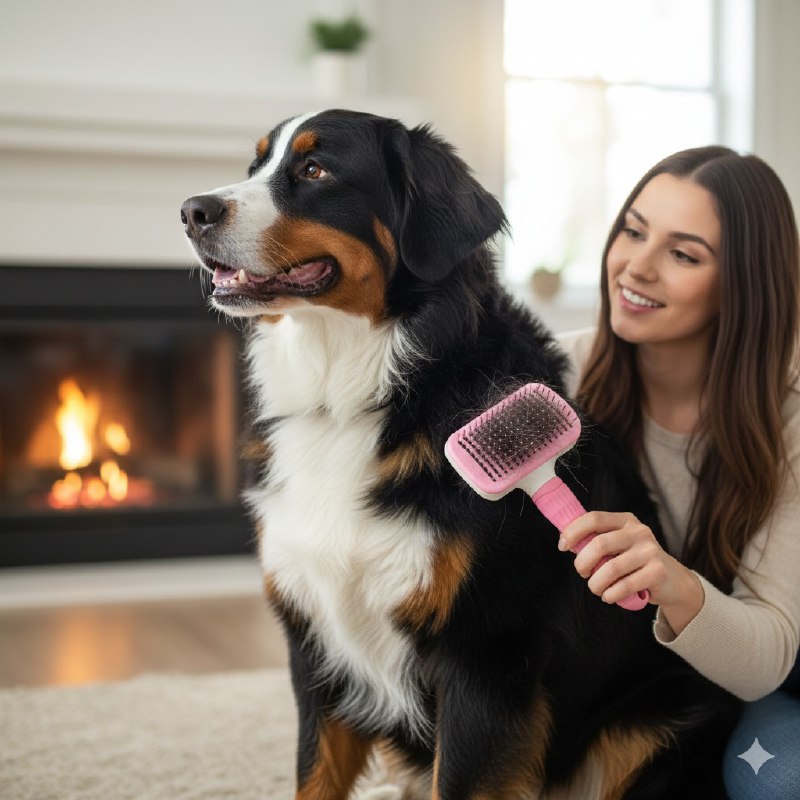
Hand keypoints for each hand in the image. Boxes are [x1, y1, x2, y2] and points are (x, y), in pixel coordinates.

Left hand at [558, 511, 703, 631]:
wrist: (673, 581)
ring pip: (610, 569)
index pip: (594, 518)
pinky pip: (625, 586)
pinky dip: (611, 594)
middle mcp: (639, 531)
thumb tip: (566, 542)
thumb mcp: (619, 545)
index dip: (573, 531)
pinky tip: (609, 596)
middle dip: (582, 563)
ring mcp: (650, 550)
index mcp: (625, 520)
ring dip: (596, 584)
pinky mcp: (658, 571)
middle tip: (582, 573)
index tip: (562, 546)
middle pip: (599, 544)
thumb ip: (597, 541)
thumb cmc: (636, 563)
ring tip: (596, 589)